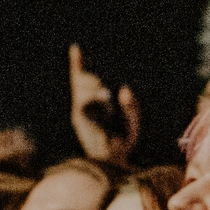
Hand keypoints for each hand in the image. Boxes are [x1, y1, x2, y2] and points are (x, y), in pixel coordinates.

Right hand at [70, 43, 141, 164]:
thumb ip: (131, 106)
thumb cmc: (124, 141)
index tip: (76, 48)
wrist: (115, 161)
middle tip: (103, 85)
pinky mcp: (79, 119)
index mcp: (94, 103)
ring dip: (93, 87)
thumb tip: (124, 89)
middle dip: (87, 75)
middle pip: (80, 81)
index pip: (83, 80)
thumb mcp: (133, 121)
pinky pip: (85, 101)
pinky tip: (106, 98)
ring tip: (105, 93)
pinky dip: (95, 97)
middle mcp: (84, 105)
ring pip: (82, 89)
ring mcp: (80, 112)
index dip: (78, 64)